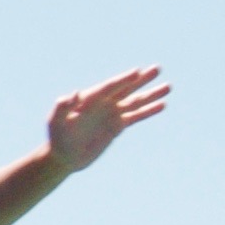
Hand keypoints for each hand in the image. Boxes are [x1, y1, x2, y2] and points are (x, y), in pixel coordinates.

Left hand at [45, 65, 169, 172]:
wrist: (64, 156)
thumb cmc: (57, 137)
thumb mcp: (55, 122)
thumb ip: (62, 107)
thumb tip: (72, 93)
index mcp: (90, 98)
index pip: (110, 86)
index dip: (123, 79)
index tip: (137, 72)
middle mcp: (104, 103)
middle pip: (126, 88)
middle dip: (142, 79)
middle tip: (157, 68)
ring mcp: (112, 114)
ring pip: (135, 101)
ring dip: (151, 94)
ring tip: (168, 86)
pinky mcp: (117, 126)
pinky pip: (136, 116)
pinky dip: (148, 111)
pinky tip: (162, 105)